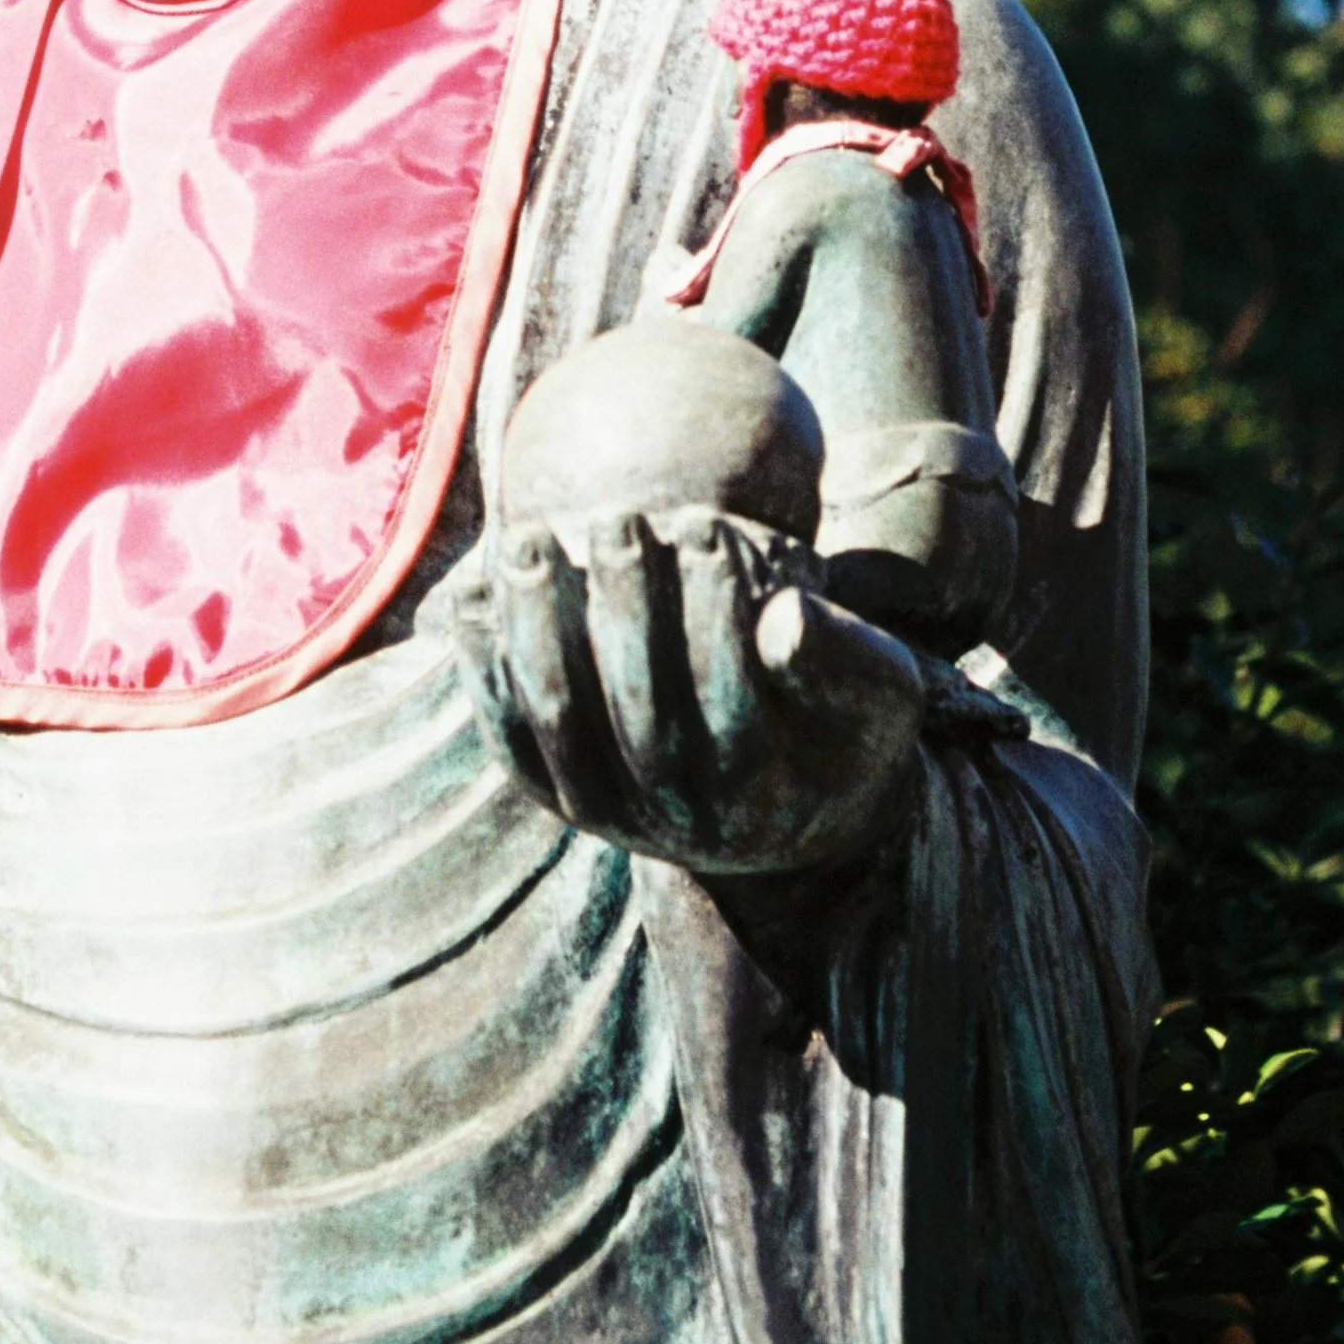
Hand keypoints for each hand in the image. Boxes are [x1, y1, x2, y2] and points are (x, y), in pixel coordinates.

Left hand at [446, 507, 926, 874]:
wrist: (782, 802)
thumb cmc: (838, 718)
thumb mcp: (874, 687)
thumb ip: (840, 656)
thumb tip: (786, 616)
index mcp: (765, 800)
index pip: (733, 710)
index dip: (718, 616)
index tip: (711, 524)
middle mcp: (677, 825)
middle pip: (639, 719)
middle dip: (624, 610)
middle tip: (615, 518)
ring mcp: (606, 813)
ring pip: (560, 726)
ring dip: (537, 629)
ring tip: (528, 537)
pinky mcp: (551, 790)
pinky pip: (506, 732)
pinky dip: (481, 666)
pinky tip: (469, 592)